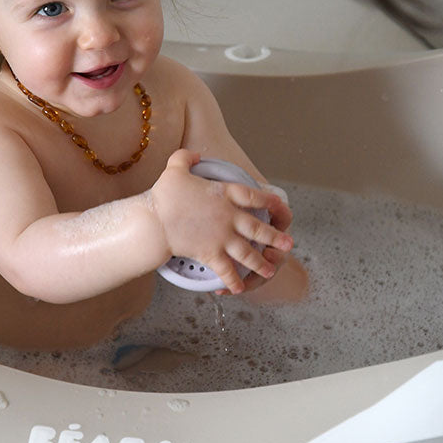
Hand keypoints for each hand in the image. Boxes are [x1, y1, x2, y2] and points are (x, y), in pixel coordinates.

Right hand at [152, 150, 293, 293]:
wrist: (154, 222)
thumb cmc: (163, 196)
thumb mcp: (174, 168)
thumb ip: (186, 158)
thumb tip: (195, 154)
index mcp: (224, 194)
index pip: (253, 196)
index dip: (268, 200)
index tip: (279, 205)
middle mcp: (228, 216)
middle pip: (257, 228)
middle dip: (275, 237)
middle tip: (288, 244)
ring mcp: (221, 237)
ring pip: (247, 252)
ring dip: (260, 263)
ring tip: (270, 271)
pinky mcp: (210, 254)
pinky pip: (227, 269)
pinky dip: (234, 280)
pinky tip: (239, 289)